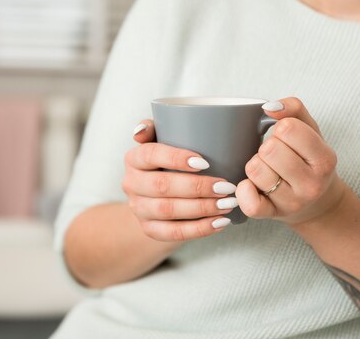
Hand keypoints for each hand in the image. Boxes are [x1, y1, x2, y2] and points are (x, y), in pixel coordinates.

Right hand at [123, 119, 237, 241]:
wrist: (157, 194)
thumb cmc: (169, 160)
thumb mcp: (163, 139)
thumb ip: (157, 126)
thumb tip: (140, 130)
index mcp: (134, 158)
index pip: (150, 155)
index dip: (176, 158)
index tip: (206, 162)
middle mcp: (131, 183)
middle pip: (162, 186)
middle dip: (198, 188)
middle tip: (227, 187)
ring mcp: (138, 209)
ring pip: (168, 211)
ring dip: (202, 209)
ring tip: (228, 204)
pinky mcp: (149, 229)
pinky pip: (173, 233)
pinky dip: (199, 229)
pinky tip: (220, 222)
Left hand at [236, 97, 346, 226]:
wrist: (317, 203)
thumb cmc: (308, 160)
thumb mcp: (310, 130)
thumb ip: (293, 109)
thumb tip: (269, 107)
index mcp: (324, 159)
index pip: (288, 128)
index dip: (281, 128)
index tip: (287, 137)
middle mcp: (312, 184)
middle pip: (269, 149)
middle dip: (267, 146)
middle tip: (276, 155)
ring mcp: (292, 202)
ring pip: (255, 170)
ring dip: (255, 165)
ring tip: (269, 169)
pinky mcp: (272, 215)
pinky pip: (249, 202)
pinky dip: (244, 190)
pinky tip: (253, 185)